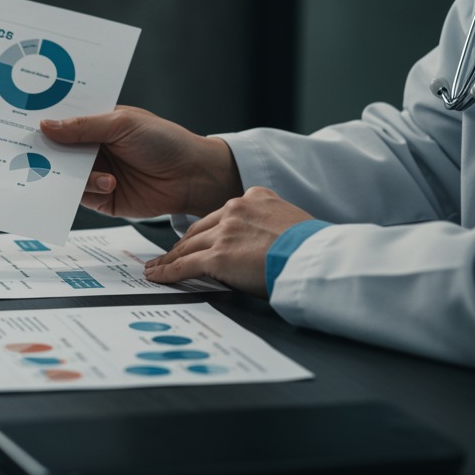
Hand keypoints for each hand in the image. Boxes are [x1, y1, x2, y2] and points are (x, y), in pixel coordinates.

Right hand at [40, 106, 242, 217]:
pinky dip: (88, 191)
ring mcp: (94, 173)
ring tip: (102, 173)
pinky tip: (108, 184)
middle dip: (46, 152)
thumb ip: (83, 127)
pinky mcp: (101, 198)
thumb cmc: (164, 141)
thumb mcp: (122, 124)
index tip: (21, 122)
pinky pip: (80, 196)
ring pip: (65, 175)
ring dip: (75, 174)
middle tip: (32, 152)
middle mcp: (91, 148)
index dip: (42, 122)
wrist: (193, 176)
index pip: (61, 121)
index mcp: (95, 123)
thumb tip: (45, 125)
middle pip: (56, 150)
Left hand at [143, 186, 312, 295]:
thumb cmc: (313, 248)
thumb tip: (262, 243)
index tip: (197, 238)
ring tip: (157, 266)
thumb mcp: (291, 222)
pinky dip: (167, 272)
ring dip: (170, 258)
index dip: (205, 230)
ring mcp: (224, 233)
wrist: (317, 258)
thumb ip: (269, 225)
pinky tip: (156, 276)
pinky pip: (184, 266)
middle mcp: (235, 210)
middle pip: (199, 230)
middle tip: (171, 254)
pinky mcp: (217, 257)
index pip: (220, 215)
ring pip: (187, 246)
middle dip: (184, 243)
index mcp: (255, 198)